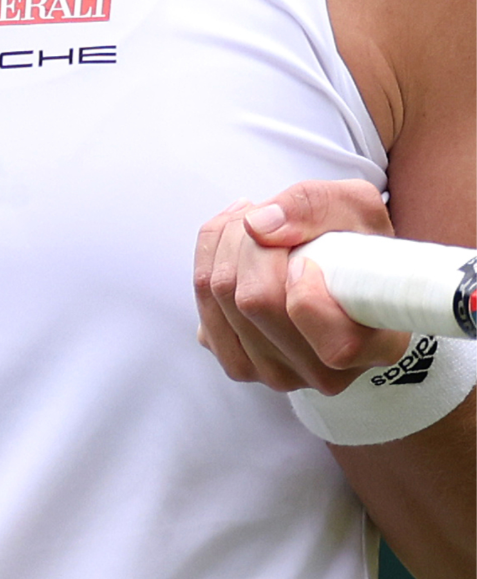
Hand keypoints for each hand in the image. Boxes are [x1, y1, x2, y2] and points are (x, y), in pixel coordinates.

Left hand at [194, 178, 412, 393]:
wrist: (335, 265)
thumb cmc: (353, 241)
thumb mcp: (354, 205)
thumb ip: (314, 207)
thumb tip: (257, 227)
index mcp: (376, 347)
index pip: (330, 339)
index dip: (305, 288)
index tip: (306, 258)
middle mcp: (325, 373)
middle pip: (255, 301)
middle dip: (252, 242)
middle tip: (271, 220)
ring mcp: (277, 373)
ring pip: (220, 295)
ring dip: (228, 244)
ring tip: (256, 229)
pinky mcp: (238, 361)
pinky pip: (202, 301)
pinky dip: (209, 258)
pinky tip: (236, 247)